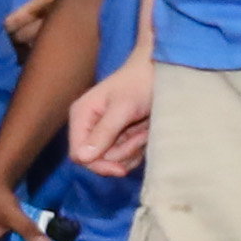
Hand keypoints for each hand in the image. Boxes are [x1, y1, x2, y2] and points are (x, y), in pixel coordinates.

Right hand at [69, 54, 160, 172]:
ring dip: (132, 151)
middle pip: (96, 160)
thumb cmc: (140, 83)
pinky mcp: (119, 136)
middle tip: (141, 137)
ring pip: (112, 160)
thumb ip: (103, 132)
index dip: (97, 164)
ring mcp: (104, 132)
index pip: (78, 154)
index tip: (121, 168)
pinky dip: (137, 149)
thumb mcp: (123, 107)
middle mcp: (89, 126)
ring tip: (145, 131)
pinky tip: (145, 133)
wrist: (161, 71)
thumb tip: (81, 158)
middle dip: (121, 154)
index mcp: (81, 116)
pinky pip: (124, 156)